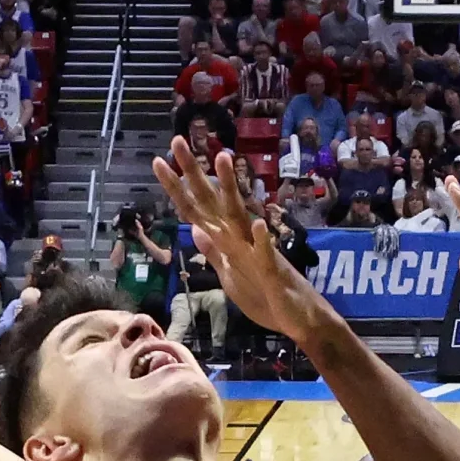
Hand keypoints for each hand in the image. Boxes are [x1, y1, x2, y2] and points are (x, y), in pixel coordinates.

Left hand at [152, 137, 320, 339]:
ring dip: (230, 190)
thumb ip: (213, 252)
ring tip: (222, 158)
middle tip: (177, 141)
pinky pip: (267, 255)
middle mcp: (241, 238)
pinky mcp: (273, 274)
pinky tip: (257, 224)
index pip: (196, 210)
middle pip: (212, 202)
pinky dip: (262, 241)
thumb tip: (194, 228)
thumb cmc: (266, 296)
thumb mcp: (230, 275)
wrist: (300, 319)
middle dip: (194, 173)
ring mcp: (257, 253)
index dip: (176, 188)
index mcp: (228, 241)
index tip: (159, 162)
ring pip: (239, 217)